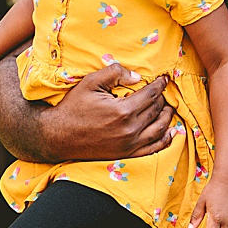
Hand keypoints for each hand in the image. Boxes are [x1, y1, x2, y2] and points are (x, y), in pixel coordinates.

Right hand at [48, 64, 175, 159]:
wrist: (58, 136)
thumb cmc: (73, 107)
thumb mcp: (90, 82)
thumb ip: (115, 73)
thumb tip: (138, 76)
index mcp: (123, 110)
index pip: (151, 95)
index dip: (160, 85)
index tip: (164, 79)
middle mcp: (130, 129)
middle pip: (156, 111)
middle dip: (163, 99)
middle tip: (163, 92)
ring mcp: (129, 144)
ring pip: (159, 129)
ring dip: (167, 117)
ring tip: (168, 108)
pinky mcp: (126, 154)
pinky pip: (153, 149)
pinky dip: (165, 140)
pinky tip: (170, 132)